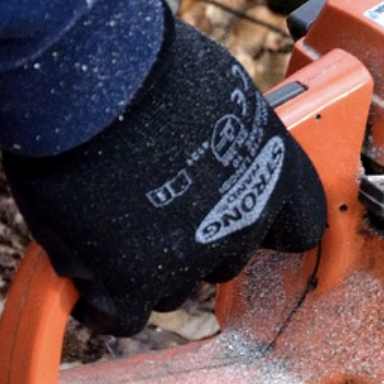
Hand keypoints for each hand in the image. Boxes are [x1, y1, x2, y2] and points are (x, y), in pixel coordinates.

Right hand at [3, 16, 325, 334]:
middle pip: (226, 258)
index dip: (266, 224)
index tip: (239, 214)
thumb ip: (223, 138)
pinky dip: (102, 301)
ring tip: (105, 220)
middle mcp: (245, 223)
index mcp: (279, 174)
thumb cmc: (146, 68)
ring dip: (144, 265)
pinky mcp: (132, 282)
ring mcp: (191, 259)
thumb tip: (207, 146)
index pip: (299, 227)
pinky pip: (122, 315)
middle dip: (193, 240)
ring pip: (173, 288)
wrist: (89, 84)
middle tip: (151, 204)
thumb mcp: (218, 94)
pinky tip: (85, 275)